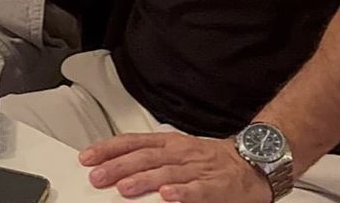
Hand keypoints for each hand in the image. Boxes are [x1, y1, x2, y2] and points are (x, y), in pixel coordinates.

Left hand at [79, 132, 271, 201]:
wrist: (251, 162)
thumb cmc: (208, 159)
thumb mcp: (176, 151)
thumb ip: (149, 157)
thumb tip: (115, 165)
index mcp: (168, 143)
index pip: (132, 142)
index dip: (108, 148)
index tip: (87, 157)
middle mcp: (179, 153)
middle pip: (144, 158)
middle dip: (118, 166)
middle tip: (97, 176)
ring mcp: (197, 169)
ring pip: (166, 173)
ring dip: (144, 180)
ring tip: (124, 188)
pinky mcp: (215, 186)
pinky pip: (197, 190)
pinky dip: (182, 193)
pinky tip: (167, 197)